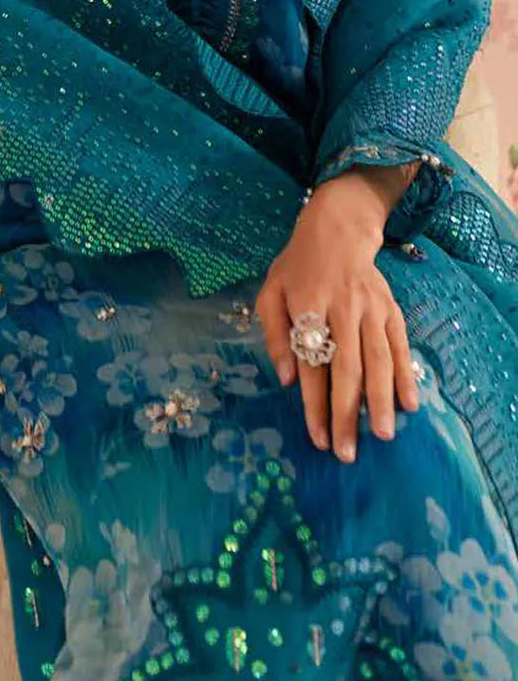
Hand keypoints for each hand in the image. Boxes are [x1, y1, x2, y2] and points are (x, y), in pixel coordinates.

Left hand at [255, 185, 418, 461]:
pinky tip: (409, 404)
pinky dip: (406, 376)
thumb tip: (287, 380)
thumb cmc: (297, 267)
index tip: (318, 438)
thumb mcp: (270, 292)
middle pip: (346, 367)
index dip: (314, 403)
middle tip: (348, 452)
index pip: (311, 362)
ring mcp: (371, 308)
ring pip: (378, 359)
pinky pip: (400, 346)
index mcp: (307, 304)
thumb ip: (274, 335)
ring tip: (383, 435)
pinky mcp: (391, 309)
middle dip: (347, 413)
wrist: (336, 229)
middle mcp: (342, 307)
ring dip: (381, 400)